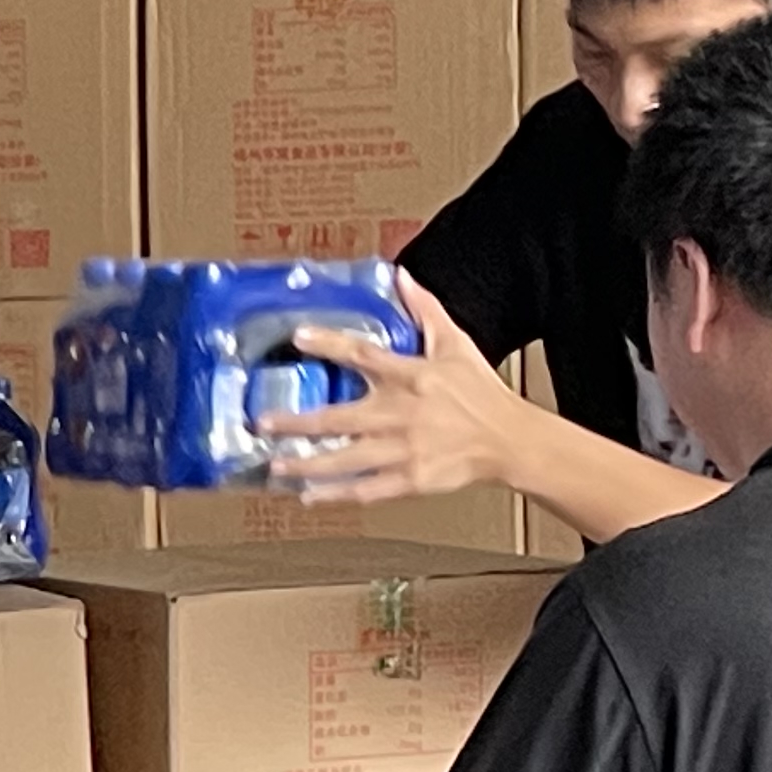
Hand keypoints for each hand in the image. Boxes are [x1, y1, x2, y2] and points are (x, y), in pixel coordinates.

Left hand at [252, 271, 529, 504]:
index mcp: (410, 376)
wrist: (509, 439)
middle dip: (297, 422)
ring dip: (306, 463)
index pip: (363, 355)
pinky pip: (366, 490)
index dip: (329, 344)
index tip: (298, 336)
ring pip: (345, 459)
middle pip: (339, 418)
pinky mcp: (410, 480)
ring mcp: (403, 450)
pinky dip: (336, 495)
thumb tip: (401, 276)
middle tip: (261, 423)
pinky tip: (308, 496)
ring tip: (274, 465)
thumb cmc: (480, 391)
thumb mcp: (455, 344)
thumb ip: (424, 310)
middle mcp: (400, 414)